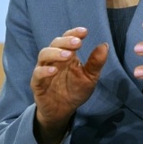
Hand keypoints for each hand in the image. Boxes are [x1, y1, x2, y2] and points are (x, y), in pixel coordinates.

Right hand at [31, 27, 108, 143]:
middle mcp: (54, 59)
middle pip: (55, 43)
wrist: (63, 111)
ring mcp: (44, 70)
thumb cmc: (76, 91)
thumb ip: (96, 62)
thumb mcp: (90, 77)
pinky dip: (44, 71)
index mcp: (67, 55)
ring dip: (55, 53)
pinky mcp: (37, 84)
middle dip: (66, 41)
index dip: (74, 33)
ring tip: (68, 55)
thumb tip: (105, 45)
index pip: (67, 38)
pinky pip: (37, 74)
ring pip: (44, 55)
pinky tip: (54, 70)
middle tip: (78, 43)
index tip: (84, 32)